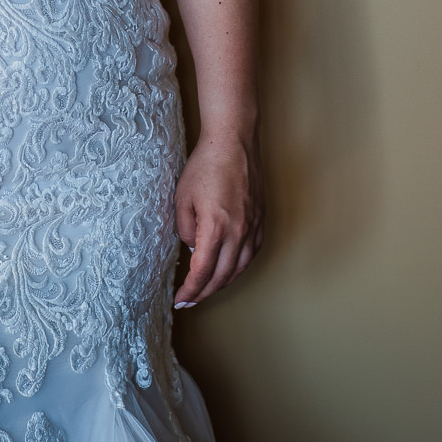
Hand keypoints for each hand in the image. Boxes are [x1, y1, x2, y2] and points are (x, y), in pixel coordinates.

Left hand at [172, 130, 262, 308]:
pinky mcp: (260, 218)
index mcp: (215, 228)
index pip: (202, 272)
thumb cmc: (205, 165)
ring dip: (223, 282)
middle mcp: (238, 231)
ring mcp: (253, 226)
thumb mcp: (182, 199)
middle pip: (222, 275)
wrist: (233, 141)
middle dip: (204, 292)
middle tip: (190, 300)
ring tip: (207, 288)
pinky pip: (252, 252)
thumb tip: (194, 250)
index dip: (191, 290)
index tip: (180, 299)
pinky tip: (230, 268)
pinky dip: (239, 266)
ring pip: (240, 267)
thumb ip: (185, 230)